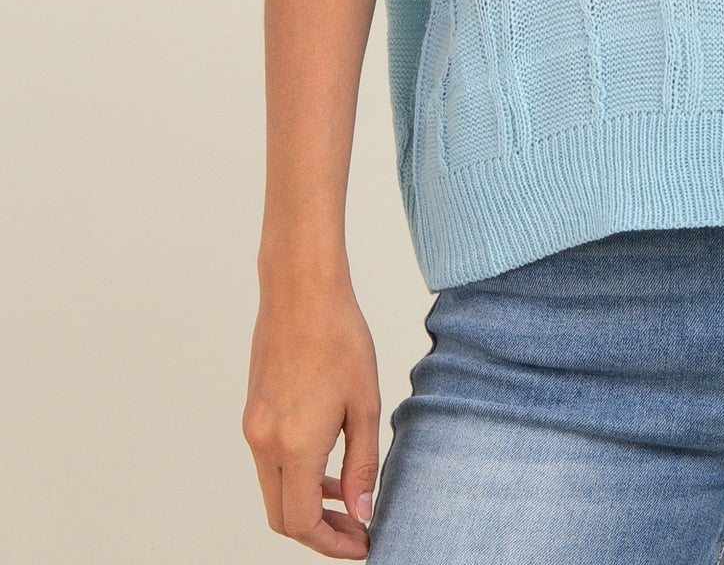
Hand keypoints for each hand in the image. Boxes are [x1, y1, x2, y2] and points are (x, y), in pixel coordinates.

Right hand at [243, 271, 381, 556]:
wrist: (301, 289)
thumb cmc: (338, 336)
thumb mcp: (365, 403)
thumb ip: (362, 465)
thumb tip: (360, 512)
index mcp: (293, 445)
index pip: (300, 523)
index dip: (331, 543)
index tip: (361, 544)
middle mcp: (264, 442)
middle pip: (281, 515)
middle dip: (318, 532)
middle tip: (355, 530)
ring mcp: (253, 427)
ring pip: (274, 490)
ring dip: (306, 503)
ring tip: (346, 498)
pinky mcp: (253, 412)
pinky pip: (270, 462)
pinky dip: (295, 476)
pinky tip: (326, 464)